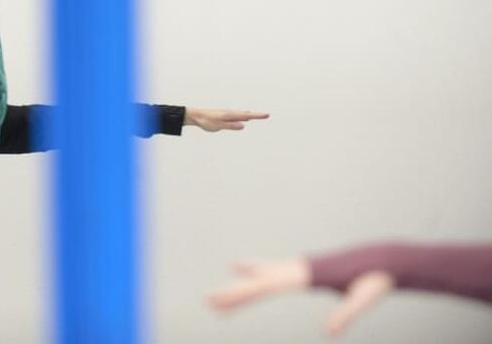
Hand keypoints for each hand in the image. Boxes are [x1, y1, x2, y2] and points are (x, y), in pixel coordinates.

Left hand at [184, 108, 268, 131]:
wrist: (196, 115)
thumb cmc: (206, 121)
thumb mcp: (218, 125)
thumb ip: (231, 125)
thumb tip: (244, 125)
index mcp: (230, 115)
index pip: (247, 116)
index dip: (257, 116)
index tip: (267, 115)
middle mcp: (230, 113)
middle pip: (246, 114)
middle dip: (256, 115)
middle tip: (267, 115)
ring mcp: (227, 114)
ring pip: (241, 114)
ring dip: (251, 115)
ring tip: (259, 115)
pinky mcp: (224, 116)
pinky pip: (236, 116)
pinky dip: (243, 116)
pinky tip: (244, 117)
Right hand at [209, 258, 394, 336]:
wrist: (383, 258)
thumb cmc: (374, 279)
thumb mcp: (364, 298)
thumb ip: (347, 314)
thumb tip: (329, 333)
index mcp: (307, 274)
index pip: (267, 285)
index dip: (243, 294)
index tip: (222, 300)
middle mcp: (298, 268)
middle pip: (258, 281)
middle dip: (233, 292)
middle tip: (207, 302)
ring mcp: (299, 267)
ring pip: (261, 276)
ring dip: (239, 286)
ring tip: (216, 294)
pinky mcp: (304, 270)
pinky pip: (271, 273)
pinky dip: (252, 271)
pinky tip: (240, 268)